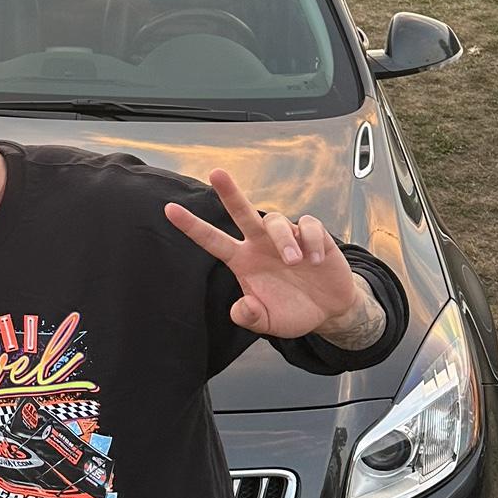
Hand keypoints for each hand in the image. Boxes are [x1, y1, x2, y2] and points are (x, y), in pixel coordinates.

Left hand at [163, 168, 371, 340]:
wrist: (329, 310)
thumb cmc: (292, 311)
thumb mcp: (267, 323)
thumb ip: (250, 317)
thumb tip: (242, 308)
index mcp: (242, 260)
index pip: (212, 240)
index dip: (191, 226)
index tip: (169, 209)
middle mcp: (259, 243)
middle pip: (241, 212)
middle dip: (229, 192)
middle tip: (215, 173)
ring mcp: (285, 237)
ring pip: (275, 221)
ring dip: (284, 240)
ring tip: (294, 262)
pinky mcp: (313, 235)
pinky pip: (307, 225)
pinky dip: (310, 240)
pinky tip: (315, 259)